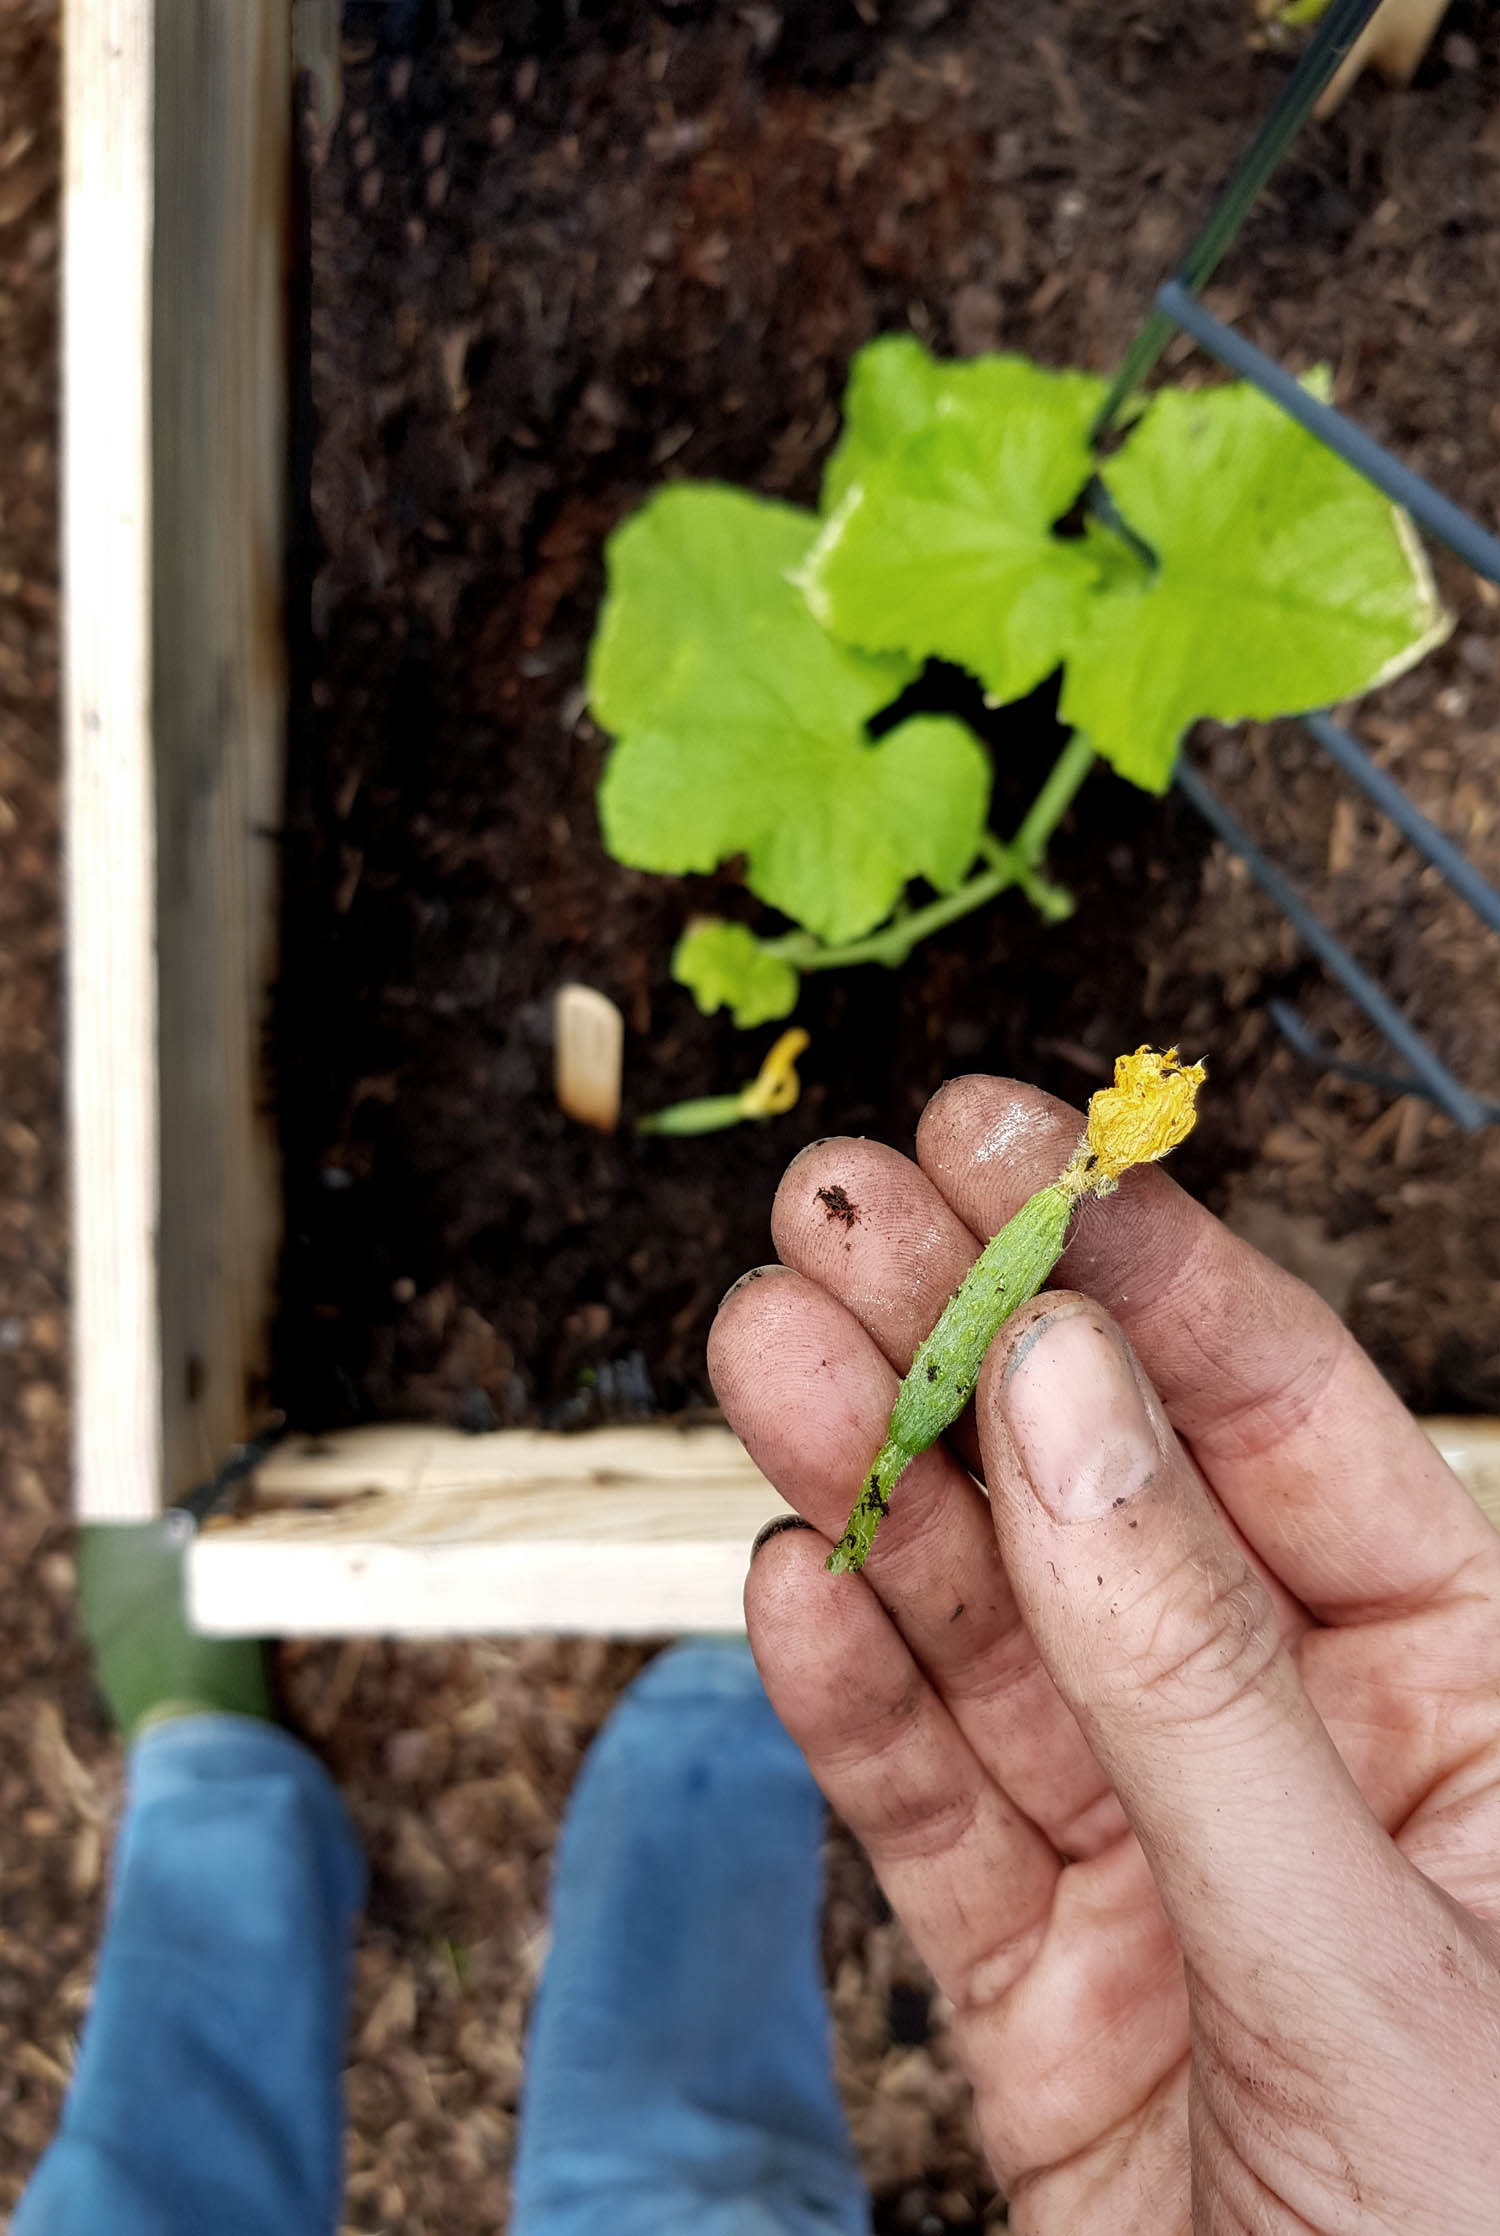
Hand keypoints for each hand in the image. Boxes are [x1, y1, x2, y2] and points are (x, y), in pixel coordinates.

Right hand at [709, 1076, 1499, 2233]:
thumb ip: (1192, 1675)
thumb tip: (1059, 1401)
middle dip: (964, 1345)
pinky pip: (927, 1814)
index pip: (1289, 1426)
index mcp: (1479, 1705)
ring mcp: (1167, 1868)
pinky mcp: (1044, 1993)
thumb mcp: (1374, 1964)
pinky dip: (846, 1700)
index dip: (1137, 1275)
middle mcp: (1314, 1755)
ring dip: (869, 1488)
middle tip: (830, 1210)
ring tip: (765, 1350)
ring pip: (989, 1636)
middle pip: (1104, 1499)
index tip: (1005, 1148)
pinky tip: (783, 1582)